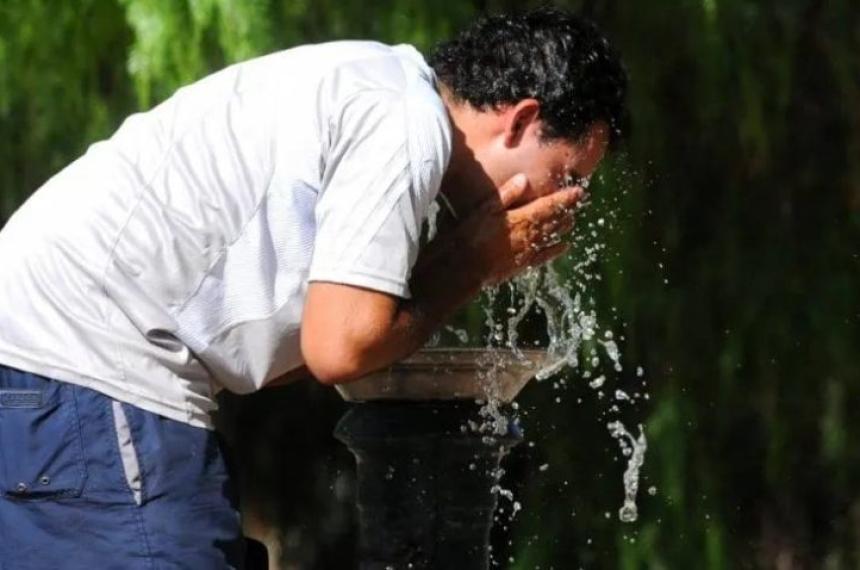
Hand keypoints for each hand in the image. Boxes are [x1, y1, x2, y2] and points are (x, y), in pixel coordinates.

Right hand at [452, 173, 584, 286]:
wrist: (464, 268)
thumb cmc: (471, 235)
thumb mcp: (485, 209)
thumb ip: (506, 194)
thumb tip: (524, 178)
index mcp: (521, 218)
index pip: (548, 205)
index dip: (565, 198)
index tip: (579, 191)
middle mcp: (529, 234)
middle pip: (553, 220)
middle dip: (566, 210)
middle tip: (579, 203)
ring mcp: (527, 251)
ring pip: (550, 236)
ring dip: (562, 227)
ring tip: (572, 219)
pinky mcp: (522, 265)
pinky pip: (544, 256)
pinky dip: (555, 250)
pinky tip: (564, 246)